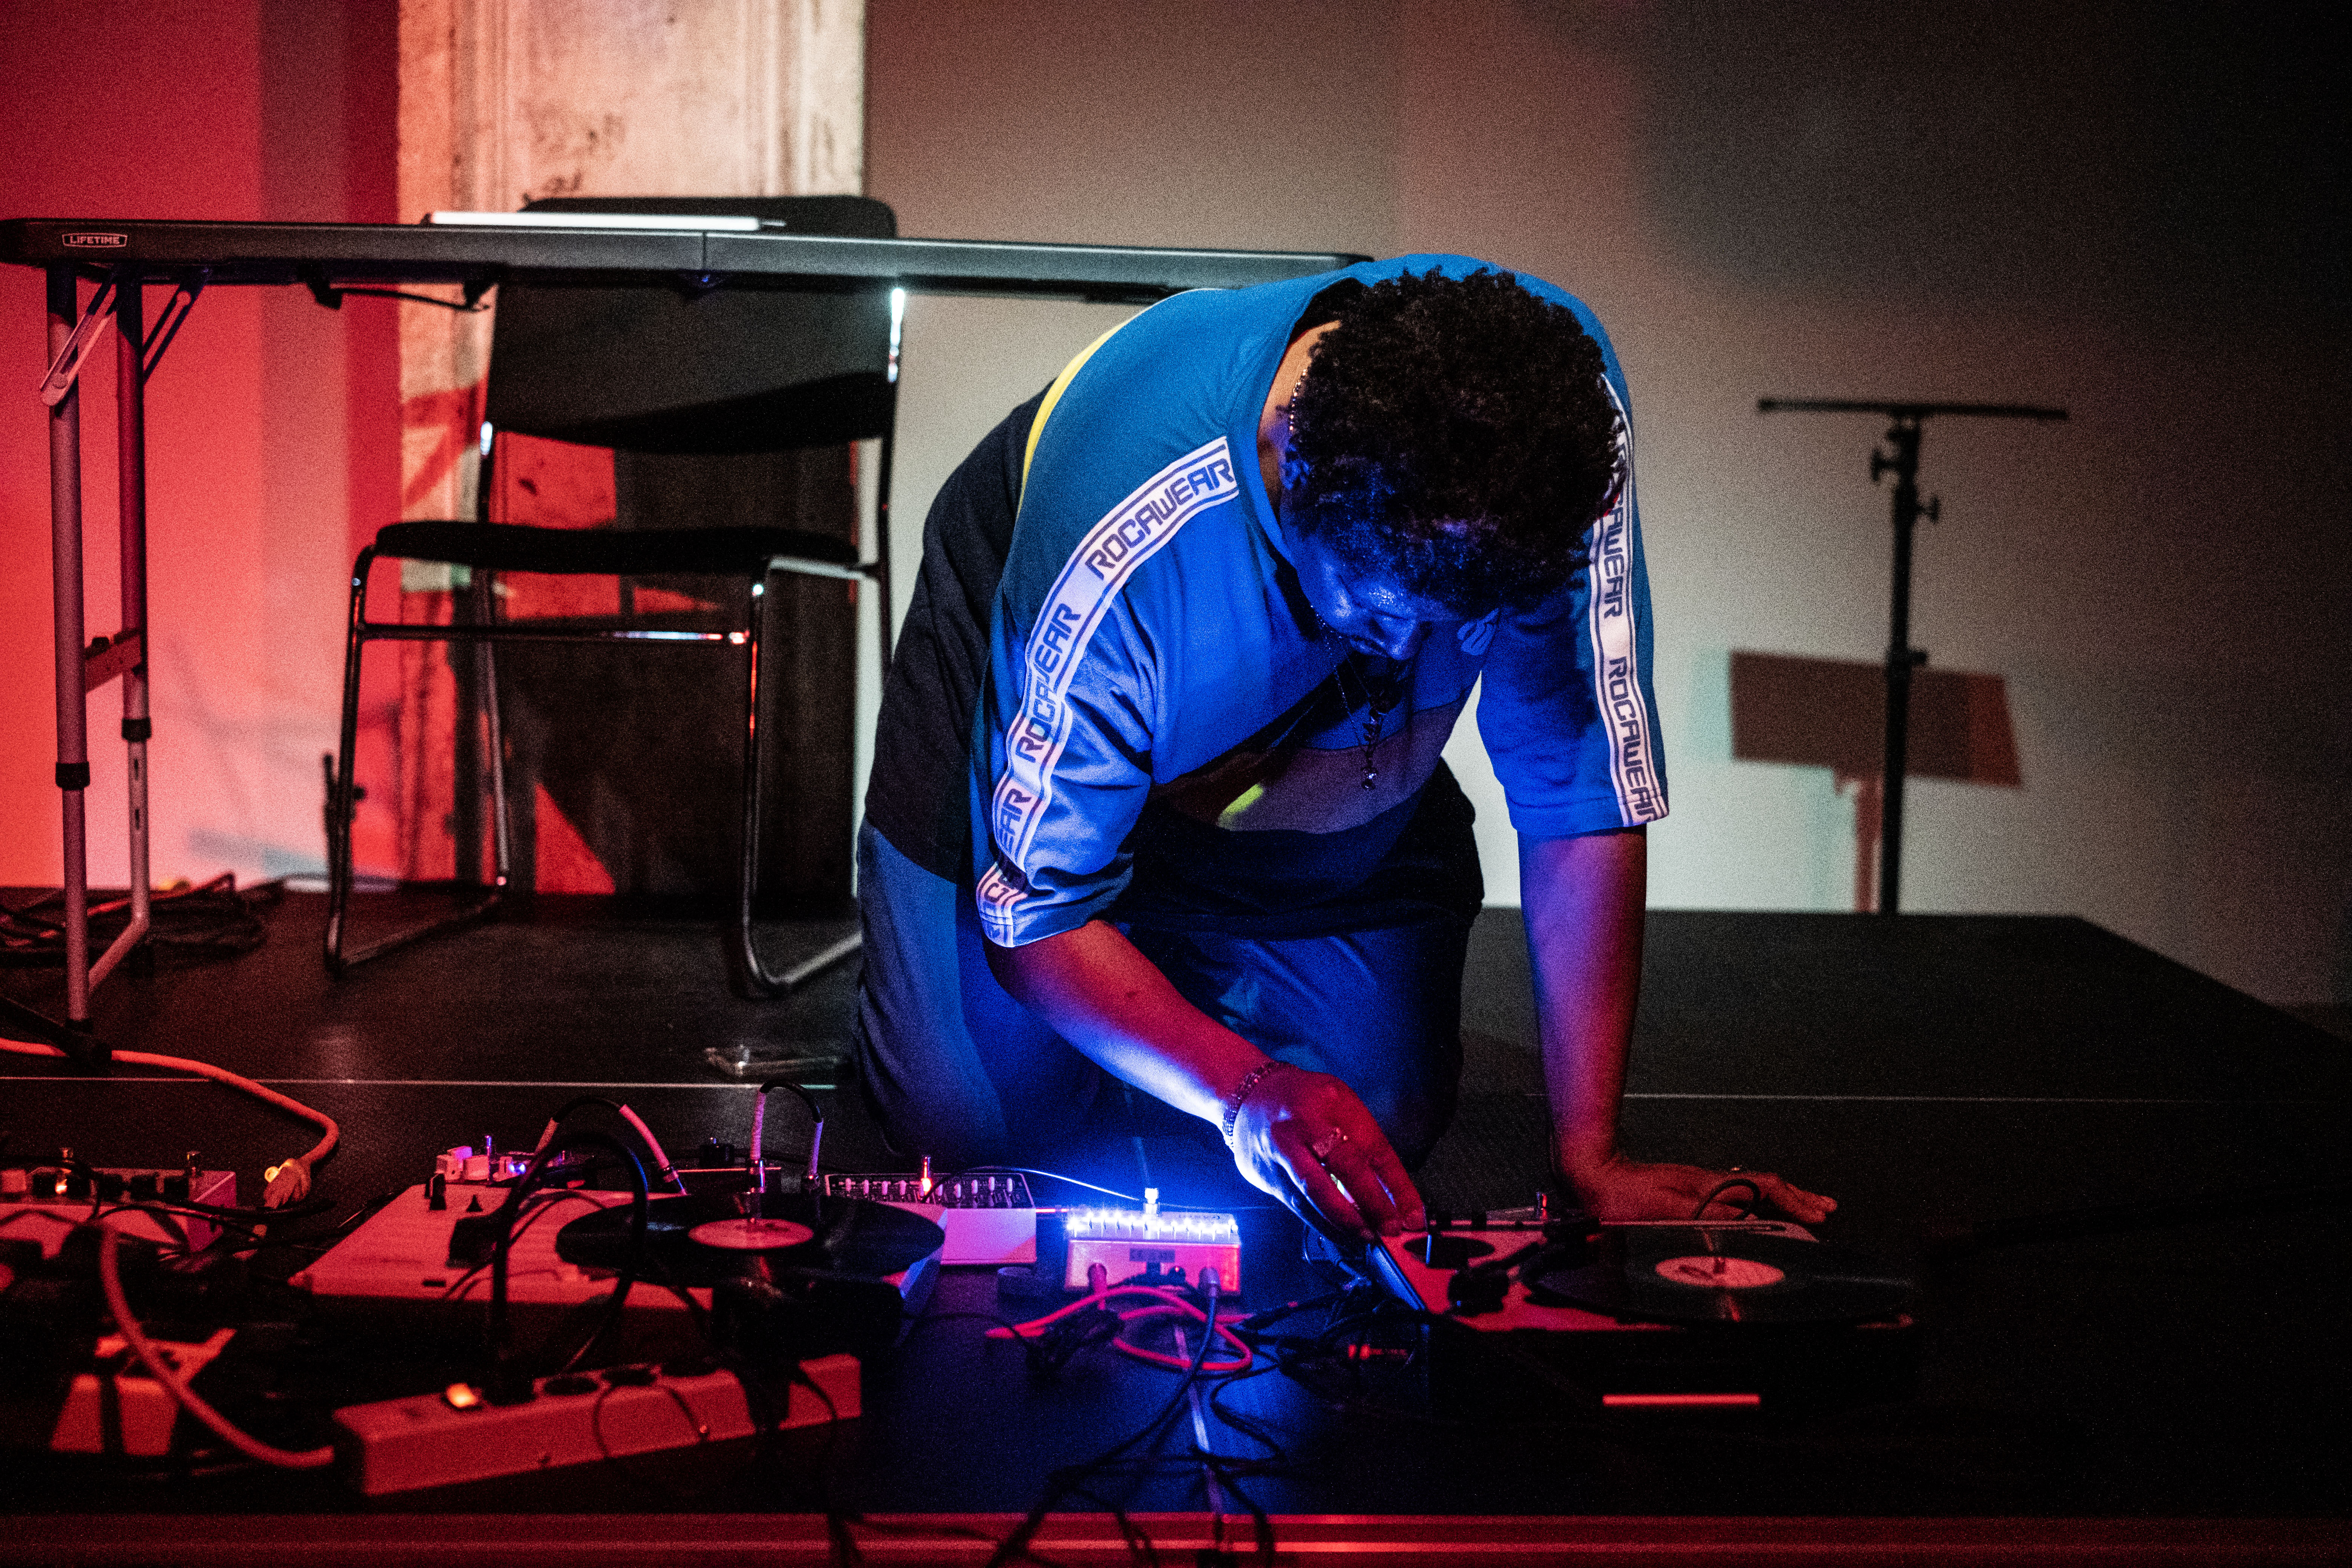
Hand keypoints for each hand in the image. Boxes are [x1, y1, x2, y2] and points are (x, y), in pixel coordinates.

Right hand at [1227, 1063, 1425, 1240]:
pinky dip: (1322, 1224)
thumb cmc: (1306, 1100)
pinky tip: (1341, 1235)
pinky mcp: (1265, 1175)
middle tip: (1389, 1230)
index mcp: (1330, 1104)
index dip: (1397, 1186)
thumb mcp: (1342, 1104)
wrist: (1250, 1094)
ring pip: (1314, 1196)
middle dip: (1371, 1206)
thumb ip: (1366, 1142)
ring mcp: (1279, 1151)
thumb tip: (1393, 1193)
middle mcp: (1302, 1126)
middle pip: (1342, 1170)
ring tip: (1367, 1238)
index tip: (1412, 1215)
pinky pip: (1297, 1206)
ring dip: (1345, 1224)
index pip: (1372, 1149)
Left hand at [1564, 1152, 1836, 1224]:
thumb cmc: (1622, 1198)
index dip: (1794, 1201)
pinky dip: (1756, 1201)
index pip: (1764, 1188)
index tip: (1817, 1215)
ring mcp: (1699, 1185)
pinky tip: (1758, 1209)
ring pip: (1751, 1189)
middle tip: (1824, 1207)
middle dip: (1797, 1197)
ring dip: (1780, 1199)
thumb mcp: (1666, 1207)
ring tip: (1803, 1206)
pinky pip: (1735, 1194)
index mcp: (1708, 1186)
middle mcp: (1708, 1182)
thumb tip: (1746, 1213)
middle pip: (1764, 1186)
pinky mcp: (1687, 1191)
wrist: (1591, 1178)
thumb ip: (1707, 1211)